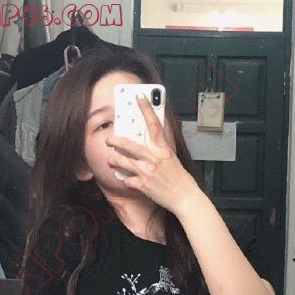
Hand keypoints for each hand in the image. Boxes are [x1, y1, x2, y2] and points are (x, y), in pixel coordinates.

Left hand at [106, 96, 201, 216]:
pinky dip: (125, 179)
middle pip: (128, 144)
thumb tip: (149, 141)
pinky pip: (126, 179)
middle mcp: (153, 158)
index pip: (153, 124)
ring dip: (114, 160)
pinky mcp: (142, 185)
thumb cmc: (180, 178)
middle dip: (115, 141)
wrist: (184, 197)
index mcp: (162, 149)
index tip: (139, 97)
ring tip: (112, 160)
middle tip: (110, 140)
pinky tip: (127, 179)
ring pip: (121, 161)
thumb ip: (160, 149)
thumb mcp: (172, 158)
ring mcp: (146, 171)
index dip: (146, 108)